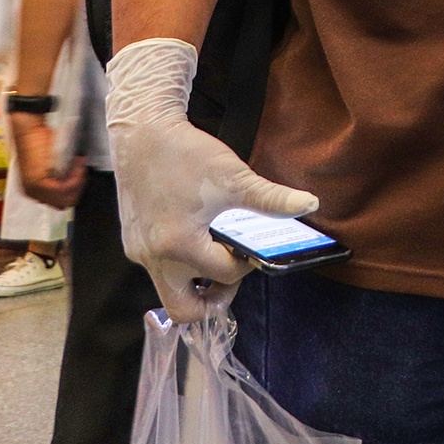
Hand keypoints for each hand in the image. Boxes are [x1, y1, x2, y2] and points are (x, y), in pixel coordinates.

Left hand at [6, 113, 85, 208]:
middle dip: (78, 187)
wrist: (30, 131)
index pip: (60, 202)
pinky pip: (65, 189)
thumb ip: (60, 177)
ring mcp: (35, 190)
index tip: (80, 173)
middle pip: (65, 203)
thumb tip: (76, 183)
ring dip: (77, 181)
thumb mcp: (52, 163)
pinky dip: (76, 177)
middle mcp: (33, 194)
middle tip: (81, 169)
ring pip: (67, 198)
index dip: (74, 189)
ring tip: (79, 165)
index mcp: (33, 191)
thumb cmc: (40, 140)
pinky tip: (77, 165)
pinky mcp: (39, 183)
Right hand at [105, 39, 317, 322]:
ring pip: (169, 291)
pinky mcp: (133, 243)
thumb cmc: (187, 153)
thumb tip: (310, 204)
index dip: (246, 265)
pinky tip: (199, 238)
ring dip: (197, 284)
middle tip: (233, 275)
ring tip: (219, 257)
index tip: (252, 247)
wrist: (142, 133)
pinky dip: (181, 266)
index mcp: (179, 244)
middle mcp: (153, 256)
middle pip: (184, 309)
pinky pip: (159, 270)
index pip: (223, 275)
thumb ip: (272, 199)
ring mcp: (138, 252)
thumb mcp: (235, 177)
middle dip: (213, 300)